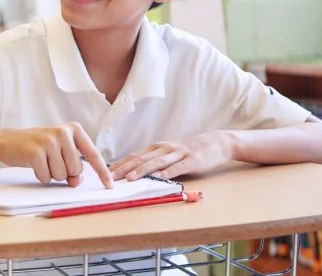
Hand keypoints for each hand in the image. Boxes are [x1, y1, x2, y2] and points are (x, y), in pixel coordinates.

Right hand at [0, 122, 112, 188]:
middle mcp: (63, 132)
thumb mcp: (59, 152)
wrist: (7, 141)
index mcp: (73, 129)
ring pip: (62, 175)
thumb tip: (77, 182)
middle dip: (65, 173)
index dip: (102, 172)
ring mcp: (49, 141)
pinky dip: (40, 176)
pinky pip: (47, 177)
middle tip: (51, 161)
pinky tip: (34, 164)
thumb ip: (73, 165)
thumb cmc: (37, 147)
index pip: (93, 154)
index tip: (110, 186)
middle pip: (76, 170)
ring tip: (42, 161)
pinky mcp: (36, 152)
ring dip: (52, 174)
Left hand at [109, 131, 235, 180]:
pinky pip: (178, 167)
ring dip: (141, 170)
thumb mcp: (169, 153)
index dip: (119, 164)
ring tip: (129, 178)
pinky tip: (159, 178)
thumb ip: (154, 161)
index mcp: (157, 148)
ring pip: (156, 162)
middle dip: (124, 169)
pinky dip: (167, 172)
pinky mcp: (192, 161)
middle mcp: (164, 149)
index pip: (134, 156)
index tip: (105, 173)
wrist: (216, 142)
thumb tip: (134, 172)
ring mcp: (178, 153)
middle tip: (110, 177)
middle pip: (141, 158)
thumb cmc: (190, 151)